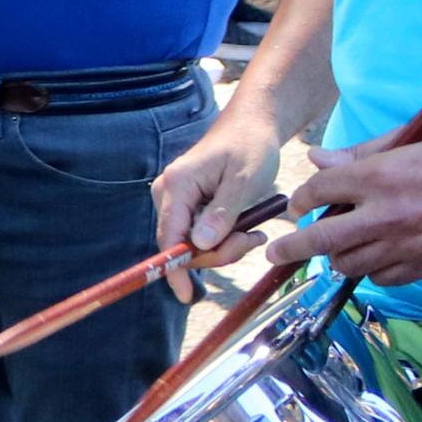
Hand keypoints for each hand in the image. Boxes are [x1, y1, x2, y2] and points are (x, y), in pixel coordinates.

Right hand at [151, 111, 287, 299]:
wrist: (252, 126)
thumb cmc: (250, 147)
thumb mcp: (244, 180)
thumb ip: (223, 213)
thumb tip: (200, 245)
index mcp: (178, 185)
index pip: (169, 236)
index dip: (175, 268)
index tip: (186, 294)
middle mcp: (168, 193)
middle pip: (181, 245)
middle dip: (217, 253)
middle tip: (252, 241)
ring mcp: (175, 200)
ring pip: (191, 245)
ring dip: (223, 248)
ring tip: (253, 233)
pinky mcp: (185, 206)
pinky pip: (197, 236)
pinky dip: (221, 241)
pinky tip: (244, 230)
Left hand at [284, 128, 421, 284]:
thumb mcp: (414, 141)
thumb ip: (361, 154)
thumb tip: (319, 158)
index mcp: (378, 176)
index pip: (317, 191)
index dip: (302, 199)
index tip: (298, 205)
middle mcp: (384, 215)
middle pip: (320, 240)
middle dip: (291, 248)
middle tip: (276, 253)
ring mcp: (402, 246)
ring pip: (347, 264)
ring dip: (336, 257)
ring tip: (336, 249)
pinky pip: (380, 278)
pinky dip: (371, 269)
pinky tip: (376, 256)